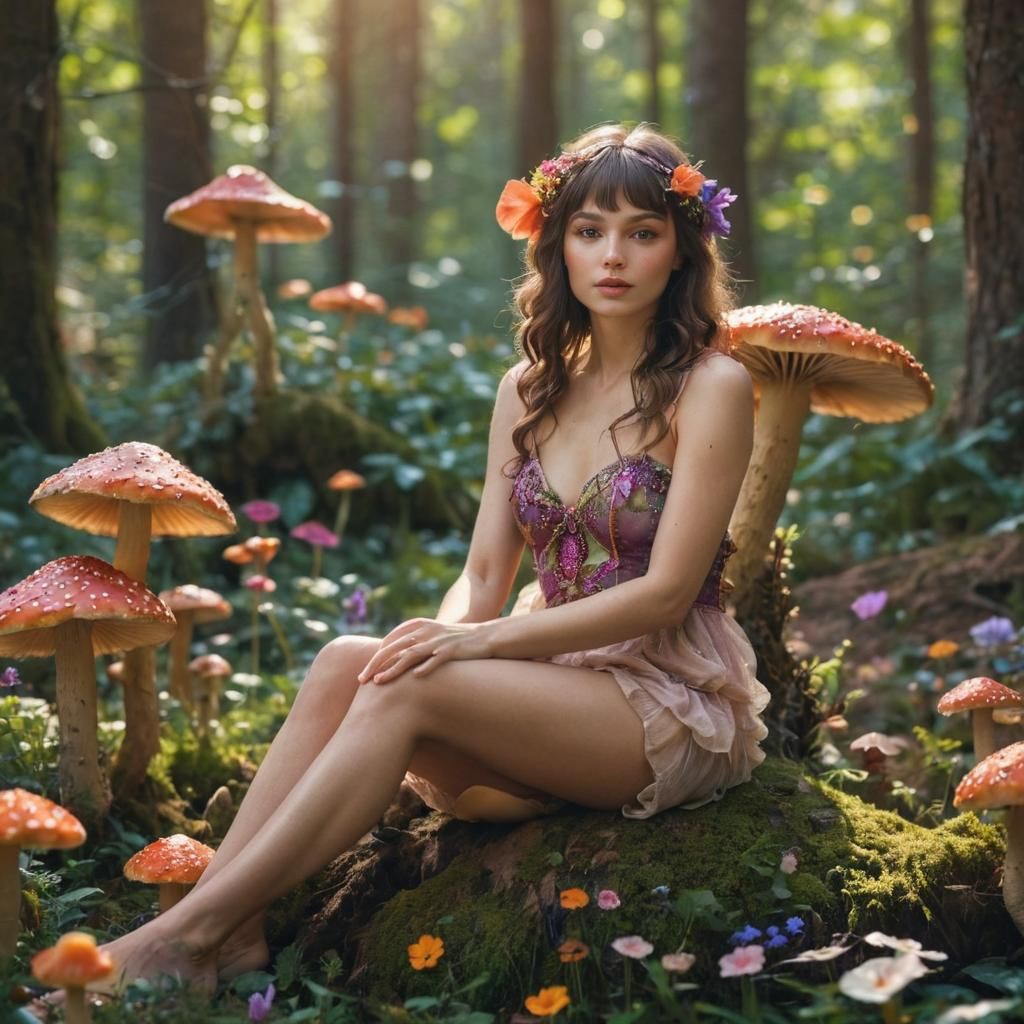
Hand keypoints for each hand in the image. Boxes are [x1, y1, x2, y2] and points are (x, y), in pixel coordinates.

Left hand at [356, 618, 494, 684]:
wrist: (485, 637)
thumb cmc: (456, 640)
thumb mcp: (432, 637)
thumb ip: (414, 643)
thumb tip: (394, 659)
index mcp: (418, 626)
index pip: (389, 641)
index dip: (375, 656)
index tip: (365, 673)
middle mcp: (425, 631)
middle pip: (394, 648)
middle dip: (375, 664)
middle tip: (361, 679)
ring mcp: (438, 641)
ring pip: (410, 654)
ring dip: (393, 669)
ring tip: (379, 682)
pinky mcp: (452, 650)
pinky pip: (436, 659)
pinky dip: (425, 667)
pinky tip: (414, 678)